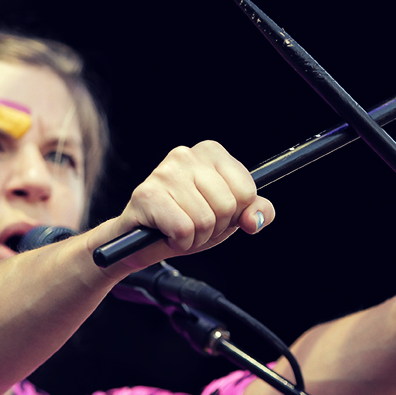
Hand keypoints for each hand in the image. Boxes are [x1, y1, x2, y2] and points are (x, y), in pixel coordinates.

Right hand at [112, 141, 272, 268]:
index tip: (215, 213)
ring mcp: (164, 172)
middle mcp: (186, 154)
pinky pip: (183, 230)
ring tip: (179, 229)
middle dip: (214, 227)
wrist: (140, 242)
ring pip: (204, 221)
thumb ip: (254, 212)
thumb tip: (255, 219)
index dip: (234, 214)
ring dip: (195, 237)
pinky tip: (166, 233)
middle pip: (227, 206)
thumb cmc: (187, 221)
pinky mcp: (146, 194)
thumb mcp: (228, 216)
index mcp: (211, 152)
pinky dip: (179, 242)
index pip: (247, 191)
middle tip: (194, 225)